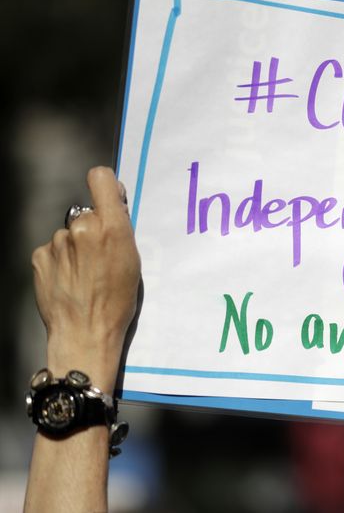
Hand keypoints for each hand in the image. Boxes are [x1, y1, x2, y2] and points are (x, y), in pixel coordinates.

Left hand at [31, 167, 140, 391]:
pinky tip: (68, 281)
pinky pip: (52, 250)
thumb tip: (112, 207)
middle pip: (86, 214)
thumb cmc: (117, 303)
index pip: (100, 178)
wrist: (85, 334)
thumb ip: (120, 230)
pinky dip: (59, 262)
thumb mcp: (134, 263)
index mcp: (111, 227)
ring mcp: (57, 243)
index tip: (108, 201)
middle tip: (100, 257)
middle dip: (92, 229)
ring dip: (75, 248)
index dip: (104, 187)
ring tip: (84, 275)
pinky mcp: (39, 257)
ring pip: (68, 234)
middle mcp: (81, 228)